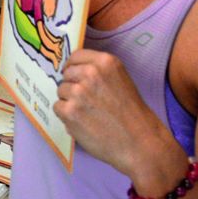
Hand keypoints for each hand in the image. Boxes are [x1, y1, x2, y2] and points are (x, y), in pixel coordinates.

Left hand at [53, 48, 177, 182]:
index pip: (76, 56)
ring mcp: (78, 92)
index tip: (76, 76)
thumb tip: (72, 70)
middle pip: (66, 74)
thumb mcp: (120, 80)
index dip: (74, 67)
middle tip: (87, 101)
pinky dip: (66, 116)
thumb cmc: (132, 114)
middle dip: (72, 85)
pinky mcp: (70, 111)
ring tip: (88, 113)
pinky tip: (83, 122)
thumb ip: (99, 72)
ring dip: (69, 101)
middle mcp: (90, 73)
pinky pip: (57, 107)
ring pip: (60, 91)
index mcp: (106, 62)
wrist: (140, 142)